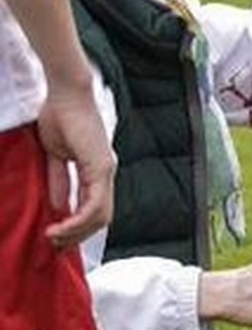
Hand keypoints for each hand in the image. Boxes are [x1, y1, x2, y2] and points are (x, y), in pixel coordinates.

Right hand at [37, 81, 114, 246]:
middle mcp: (107, 173)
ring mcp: (106, 170)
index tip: (57, 239)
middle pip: (101, 218)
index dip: (78, 228)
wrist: (66, 95)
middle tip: (54, 246)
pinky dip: (78, 219)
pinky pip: (95, 203)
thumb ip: (59, 181)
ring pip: (100, 215)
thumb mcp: (56, 156)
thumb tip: (58, 207)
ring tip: (53, 237)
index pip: (96, 209)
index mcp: (98, 171)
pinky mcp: (101, 166)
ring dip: (76, 232)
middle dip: (77, 236)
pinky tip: (59, 224)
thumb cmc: (60, 118)